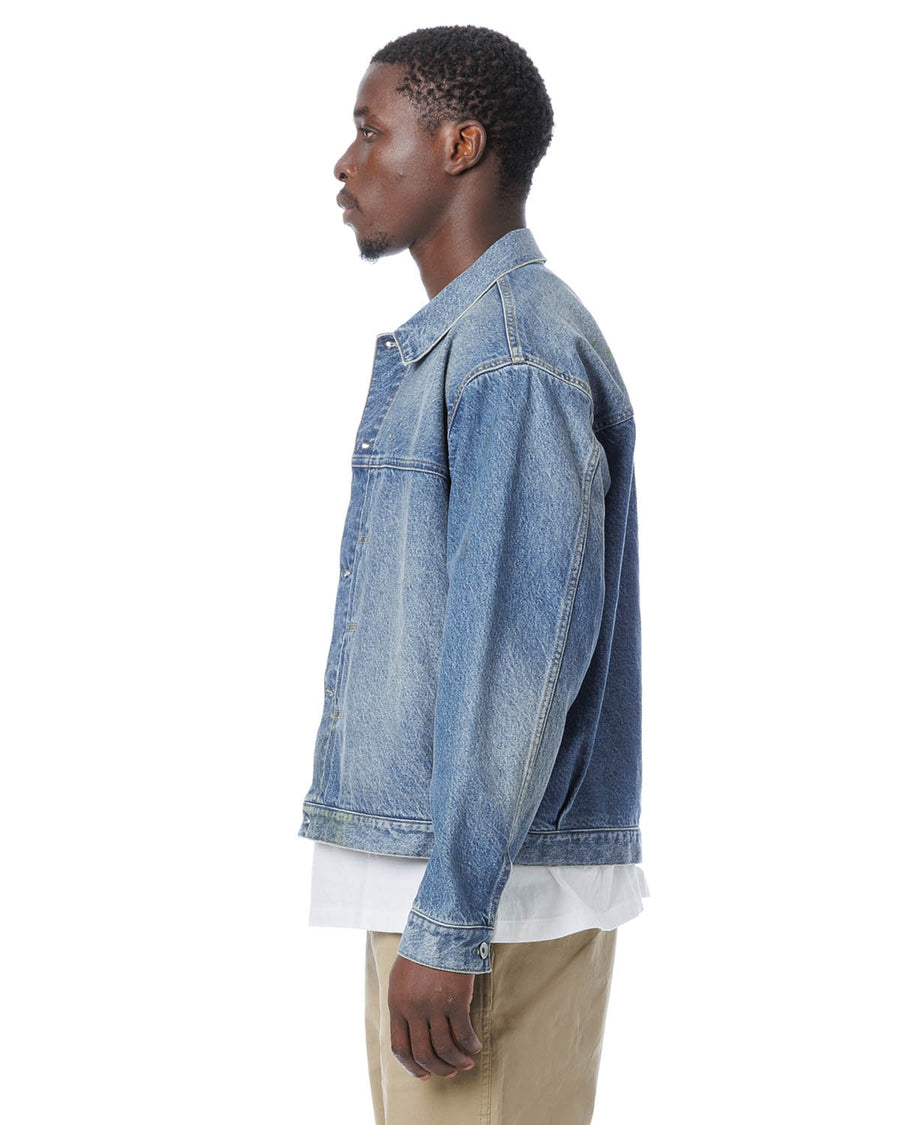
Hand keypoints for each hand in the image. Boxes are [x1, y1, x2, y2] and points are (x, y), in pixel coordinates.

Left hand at [387, 953, 483, 1079]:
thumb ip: (403, 1002)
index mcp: (396, 1004)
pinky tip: (476, 1045)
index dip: (413, 1067)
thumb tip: (411, 1029)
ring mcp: (434, 1006)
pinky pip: (464, 1033)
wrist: (441, 927)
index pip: (400, 1048)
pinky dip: (471, 1044)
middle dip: (438, 1068)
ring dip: (458, 1060)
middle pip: (423, 1054)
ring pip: (445, 1048)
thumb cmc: (423, 949)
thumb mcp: (401, 976)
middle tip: (450, 1072)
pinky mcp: (455, 1000)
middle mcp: (413, 1009)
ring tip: (467, 1062)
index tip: (424, 1074)